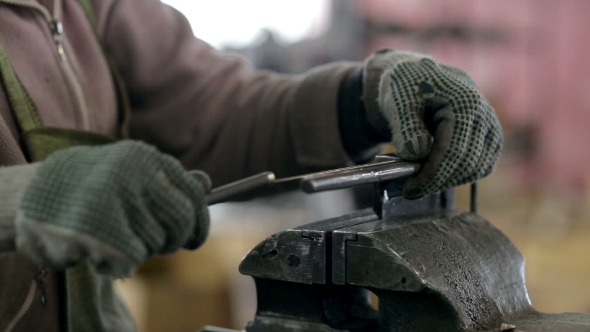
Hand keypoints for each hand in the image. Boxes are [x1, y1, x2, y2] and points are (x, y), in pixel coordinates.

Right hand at [14, 140, 210, 276]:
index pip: (194, 193)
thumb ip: (168, 181)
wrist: (32, 194)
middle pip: (180, 221)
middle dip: (172, 240)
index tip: (193, 239)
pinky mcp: (96, 228)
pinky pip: (132, 260)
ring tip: (111, 237)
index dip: (198, 222)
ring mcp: (114, 198)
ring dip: (139, 250)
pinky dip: (118, 265)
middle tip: (153, 244)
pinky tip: (97, 251)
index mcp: (145, 157)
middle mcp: (133, 173)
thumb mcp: (131, 174)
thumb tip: (205, 184)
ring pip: (156, 243)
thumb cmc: (91, 186)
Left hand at [363, 50, 502, 197]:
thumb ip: (407, 127)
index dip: (432, 176)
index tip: (410, 190)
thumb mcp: (398, 101)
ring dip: (450, 180)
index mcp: (463, 102)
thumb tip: (417, 156)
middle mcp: (484, 113)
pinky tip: (439, 173)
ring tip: (422, 178)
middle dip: (438, 181)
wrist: (417, 76)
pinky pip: (483, 164)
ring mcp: (491, 124)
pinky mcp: (491, 135)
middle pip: (468, 163)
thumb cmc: (406, 87)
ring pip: (478, 168)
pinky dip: (462, 174)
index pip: (453, 151)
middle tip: (410, 188)